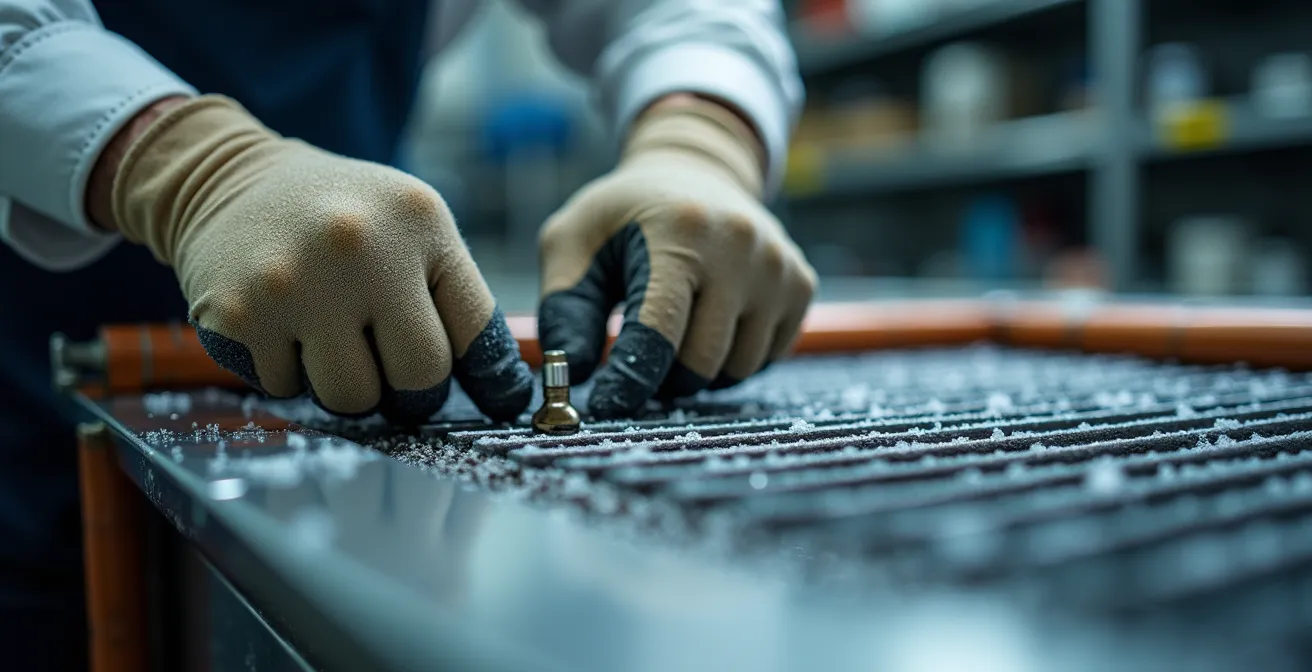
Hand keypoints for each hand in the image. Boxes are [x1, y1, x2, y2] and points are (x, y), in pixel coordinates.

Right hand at [108, 95, 532, 423]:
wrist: (226, 180)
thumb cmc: (342, 215)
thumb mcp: (413, 225)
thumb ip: (457, 296)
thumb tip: (505, 391)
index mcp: (417, 221)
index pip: (474, 331)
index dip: (490, 378)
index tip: (499, 402)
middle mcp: (358, 249)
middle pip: (420, 378)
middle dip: (413, 388)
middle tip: (393, 366)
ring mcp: (294, 285)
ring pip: (352, 398)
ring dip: (347, 383)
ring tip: (330, 334)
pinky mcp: (238, 318)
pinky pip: (287, 391)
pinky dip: (289, 372)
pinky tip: (282, 324)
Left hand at [538, 98, 817, 418]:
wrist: (694, 172)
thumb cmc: (623, 217)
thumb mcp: (571, 244)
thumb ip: (565, 312)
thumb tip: (573, 377)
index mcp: (679, 232)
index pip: (658, 332)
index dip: (629, 381)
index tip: (605, 408)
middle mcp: (740, 246)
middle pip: (700, 362)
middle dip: (663, 378)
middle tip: (639, 361)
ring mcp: (778, 265)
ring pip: (737, 369)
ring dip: (698, 372)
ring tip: (674, 334)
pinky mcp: (801, 284)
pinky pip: (766, 358)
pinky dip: (733, 359)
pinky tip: (710, 325)